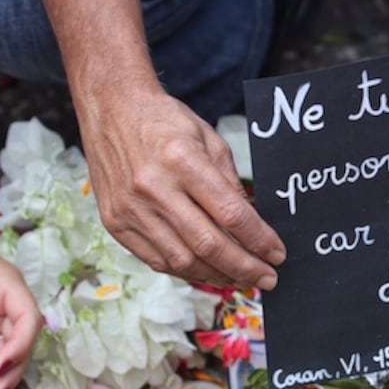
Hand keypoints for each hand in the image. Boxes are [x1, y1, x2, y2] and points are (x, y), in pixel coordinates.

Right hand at [77, 87, 285, 288]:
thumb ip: (230, 184)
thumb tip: (253, 227)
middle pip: (208, 244)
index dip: (259, 240)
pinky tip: (207, 271)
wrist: (111, 109)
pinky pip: (157, 260)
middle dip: (244, 267)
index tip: (278, 254)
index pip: (231, 213)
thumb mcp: (209, 140)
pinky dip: (187, 271)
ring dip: (218, 276)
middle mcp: (153, 187)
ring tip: (240, 278)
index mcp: (181, 159)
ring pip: (183, 260)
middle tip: (268, 278)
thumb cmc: (164, 121)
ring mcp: (130, 209)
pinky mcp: (115, 223)